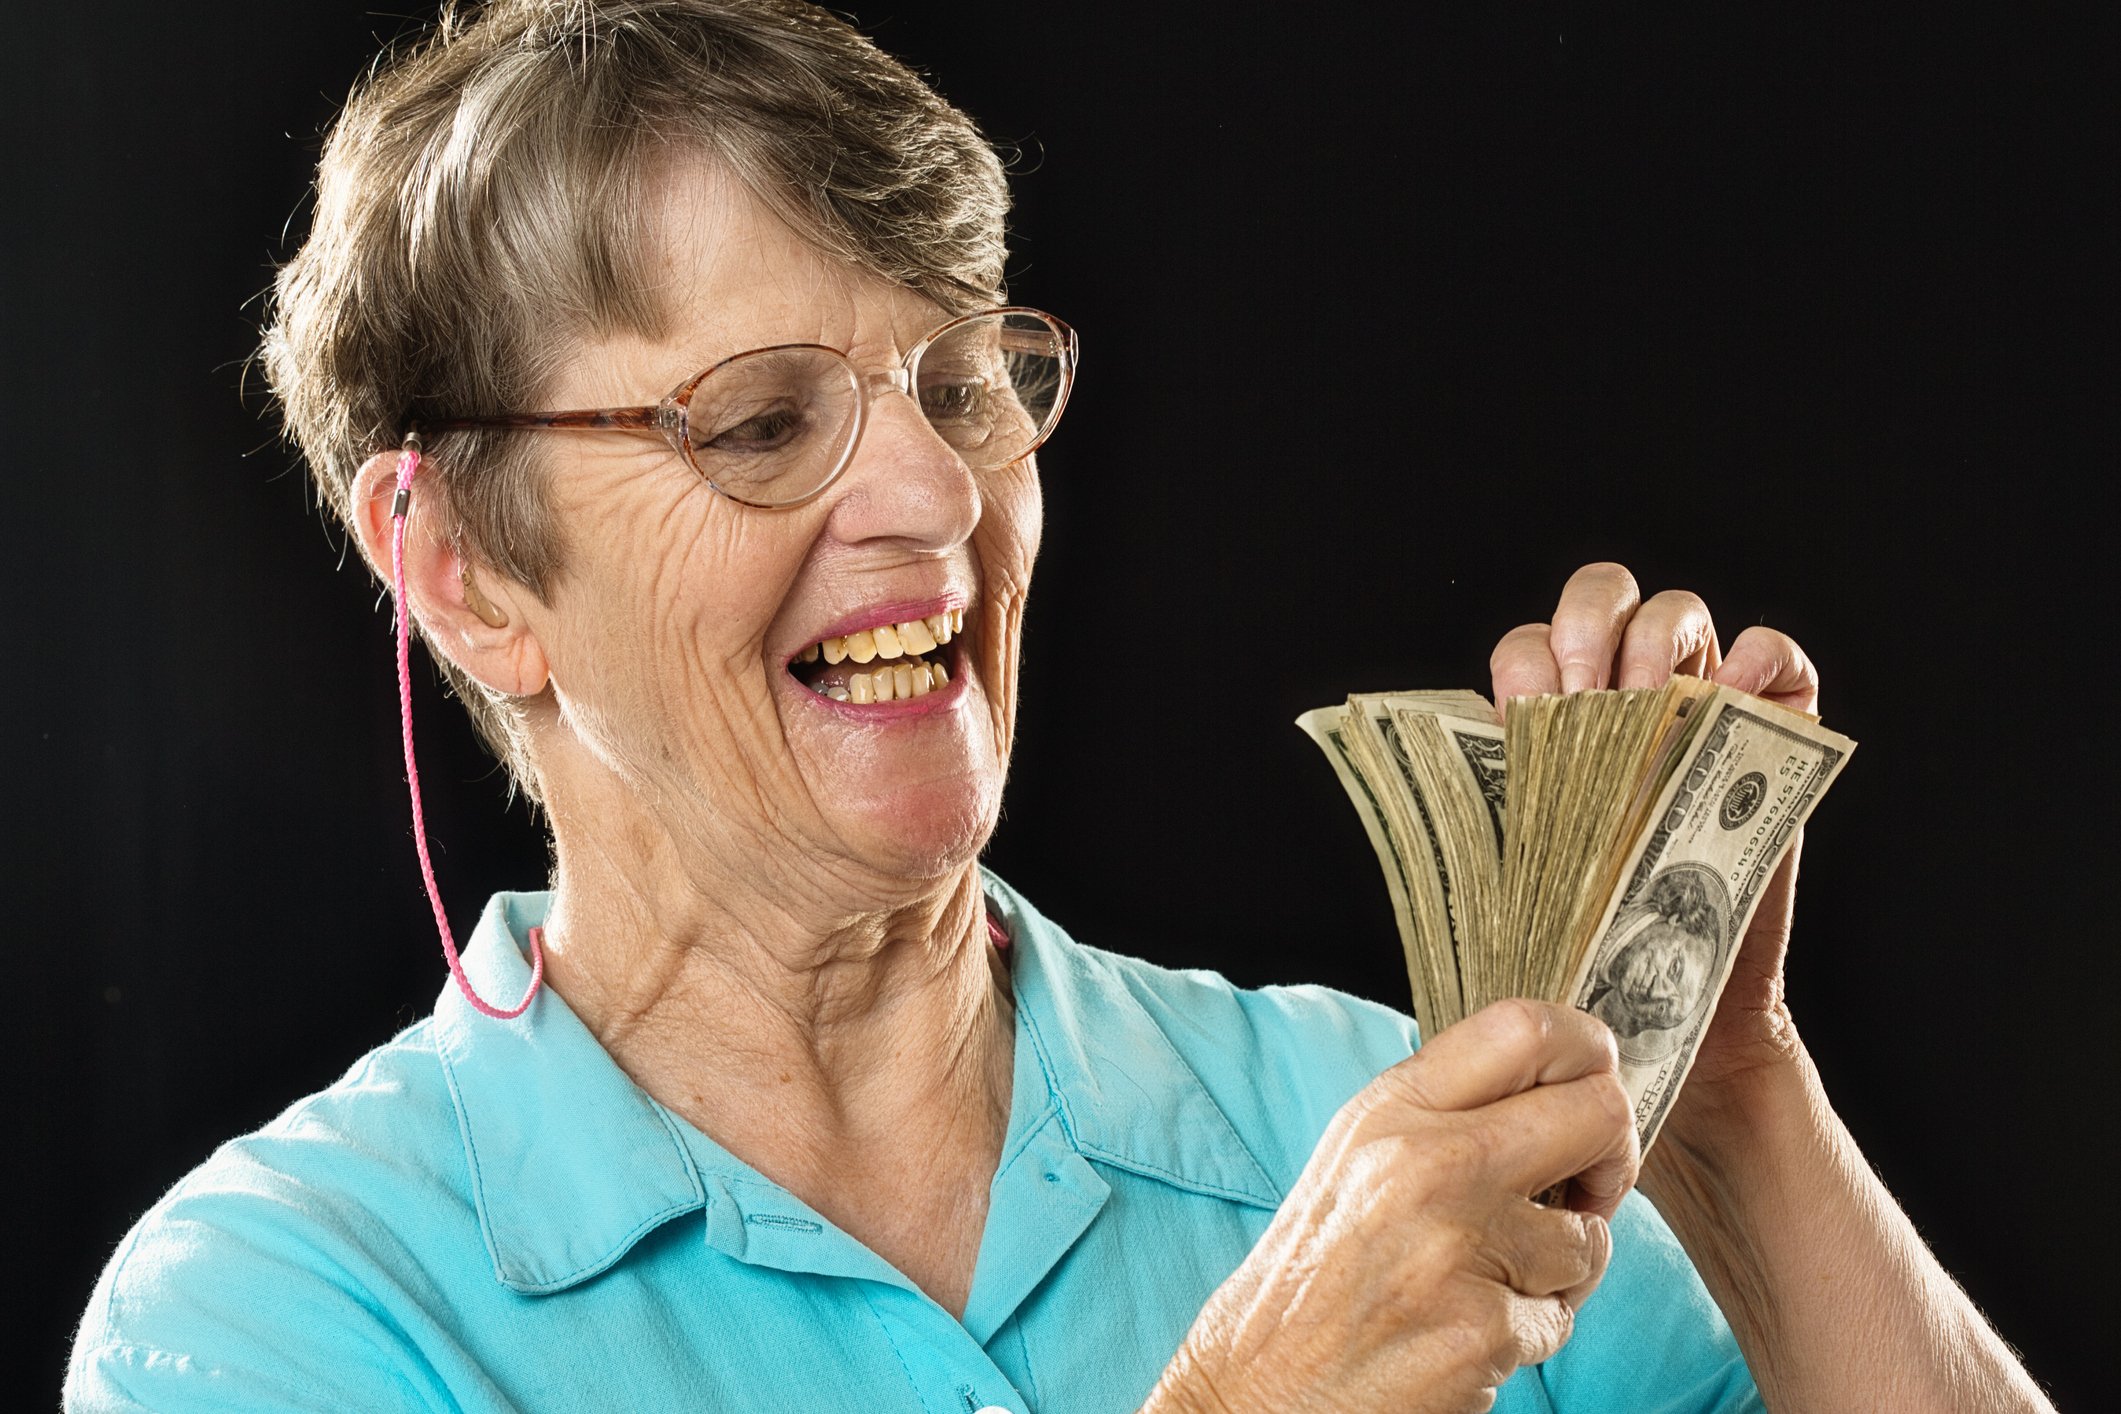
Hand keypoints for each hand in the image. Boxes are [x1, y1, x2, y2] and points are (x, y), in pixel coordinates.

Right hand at [1144, 1001, 1637, 1413]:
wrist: (1261, 1384)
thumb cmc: (1318, 1274)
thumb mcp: (1360, 1156)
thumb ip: (1447, 1111)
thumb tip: (1564, 1086)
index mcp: (1393, 1108)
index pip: (1525, 1026)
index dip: (1589, 1049)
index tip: (1594, 1087)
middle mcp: (1425, 1162)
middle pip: (1596, 1111)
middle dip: (1614, 1154)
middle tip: (1587, 1189)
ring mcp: (1457, 1246)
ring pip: (1590, 1236)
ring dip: (1562, 1270)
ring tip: (1491, 1283)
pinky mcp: (1481, 1330)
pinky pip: (1560, 1320)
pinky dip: (1528, 1334)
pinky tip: (1468, 1332)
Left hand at [1486, 562, 1820, 1136]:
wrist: (1663, 1009)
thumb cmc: (1575, 946)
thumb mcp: (1517, 874)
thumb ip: (1487, 817)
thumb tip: (1425, 785)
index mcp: (1550, 725)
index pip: (1532, 646)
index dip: (1530, 661)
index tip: (1530, 712)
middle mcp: (1622, 702)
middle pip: (1603, 599)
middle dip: (1590, 623)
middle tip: (1587, 693)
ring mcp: (1699, 707)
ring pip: (1680, 613)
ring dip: (1660, 639)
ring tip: (1651, 702)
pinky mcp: (1772, 732)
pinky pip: (1779, 659)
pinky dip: (1763, 657)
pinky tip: (1737, 691)